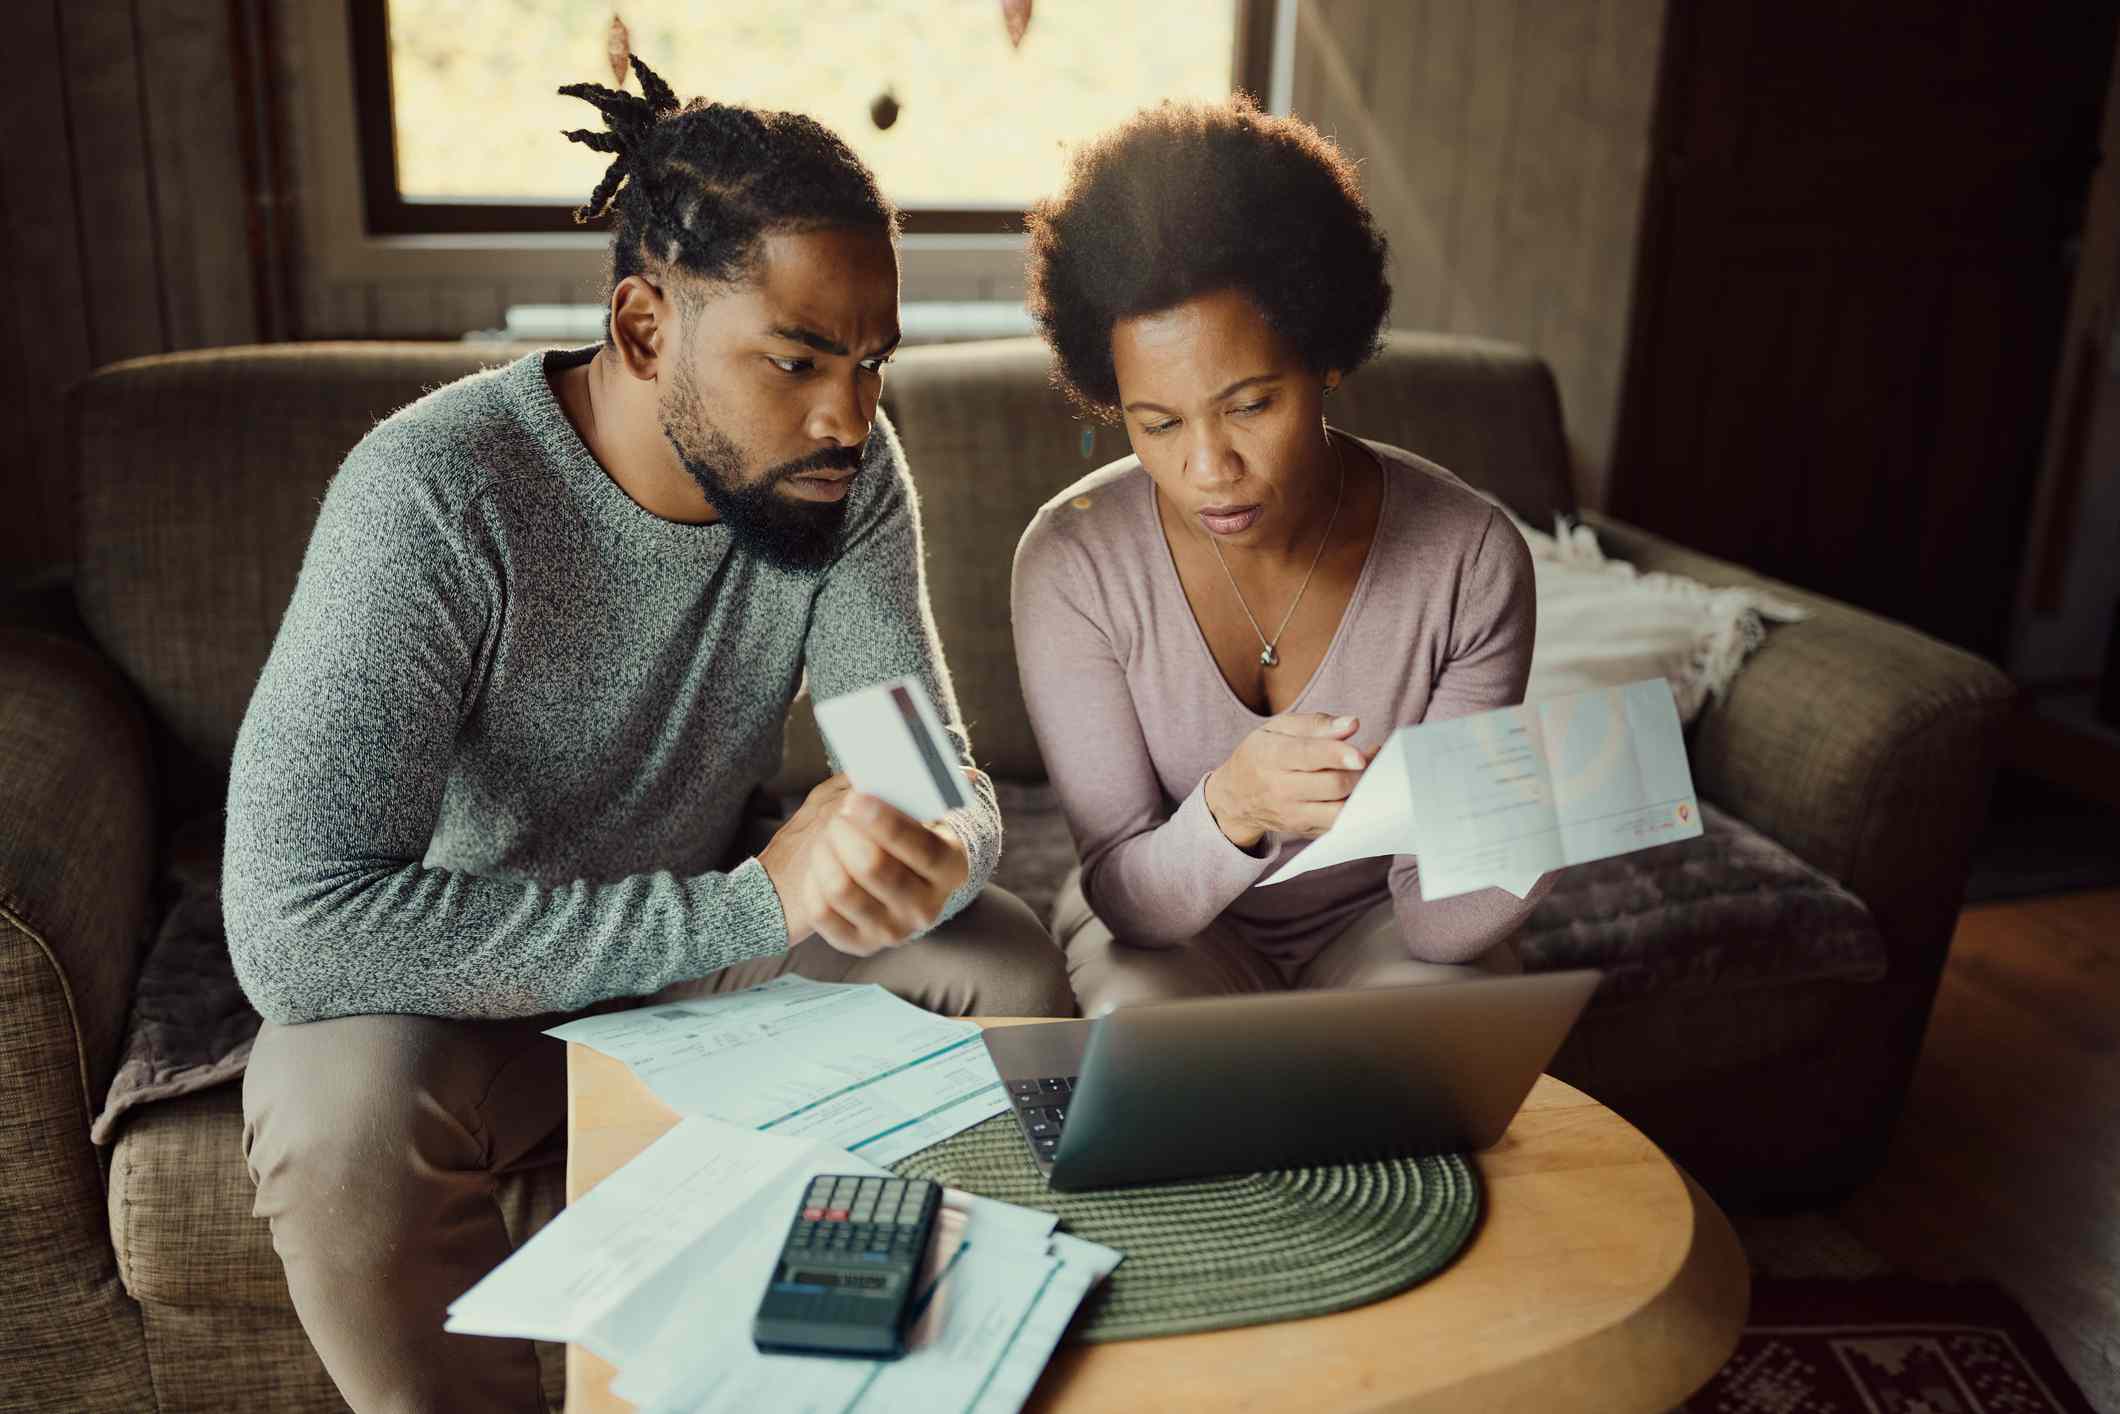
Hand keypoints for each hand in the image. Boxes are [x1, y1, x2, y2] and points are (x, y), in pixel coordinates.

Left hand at [759, 778, 970, 954]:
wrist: (888, 876)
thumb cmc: (898, 829)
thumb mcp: (910, 807)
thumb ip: (906, 786)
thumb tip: (904, 765)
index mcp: (951, 867)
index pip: (924, 848)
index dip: (887, 823)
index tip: (855, 800)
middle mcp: (928, 907)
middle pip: (876, 868)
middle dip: (845, 834)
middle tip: (836, 815)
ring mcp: (893, 930)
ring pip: (842, 888)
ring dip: (825, 851)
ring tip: (825, 833)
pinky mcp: (859, 944)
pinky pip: (822, 911)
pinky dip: (813, 879)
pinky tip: (819, 860)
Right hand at [1203, 713, 1370, 848]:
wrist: (1235, 798)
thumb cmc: (1262, 755)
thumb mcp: (1278, 728)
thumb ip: (1316, 724)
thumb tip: (1352, 724)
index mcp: (1271, 756)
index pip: (1307, 756)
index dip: (1337, 755)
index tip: (1361, 755)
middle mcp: (1280, 789)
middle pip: (1331, 785)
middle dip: (1359, 771)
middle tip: (1370, 755)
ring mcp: (1293, 814)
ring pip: (1339, 810)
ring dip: (1362, 792)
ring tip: (1369, 773)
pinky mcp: (1305, 831)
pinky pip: (1339, 825)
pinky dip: (1356, 808)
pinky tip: (1360, 789)